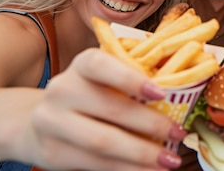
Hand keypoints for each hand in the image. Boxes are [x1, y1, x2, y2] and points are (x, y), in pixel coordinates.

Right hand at [18, 48, 186, 170]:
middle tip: (179, 133)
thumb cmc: (91, 95)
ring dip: (141, 153)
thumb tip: (182, 95)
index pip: (102, 65)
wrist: (42, 121)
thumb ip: (133, 82)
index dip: (131, 78)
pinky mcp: (51, 152)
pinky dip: (125, 169)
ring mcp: (52, 121)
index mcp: (82, 64)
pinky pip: (94, 163)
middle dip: (150, 124)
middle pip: (110, 108)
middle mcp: (62, 89)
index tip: (162, 93)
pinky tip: (147, 170)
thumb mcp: (106, 80)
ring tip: (169, 160)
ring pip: (102, 141)